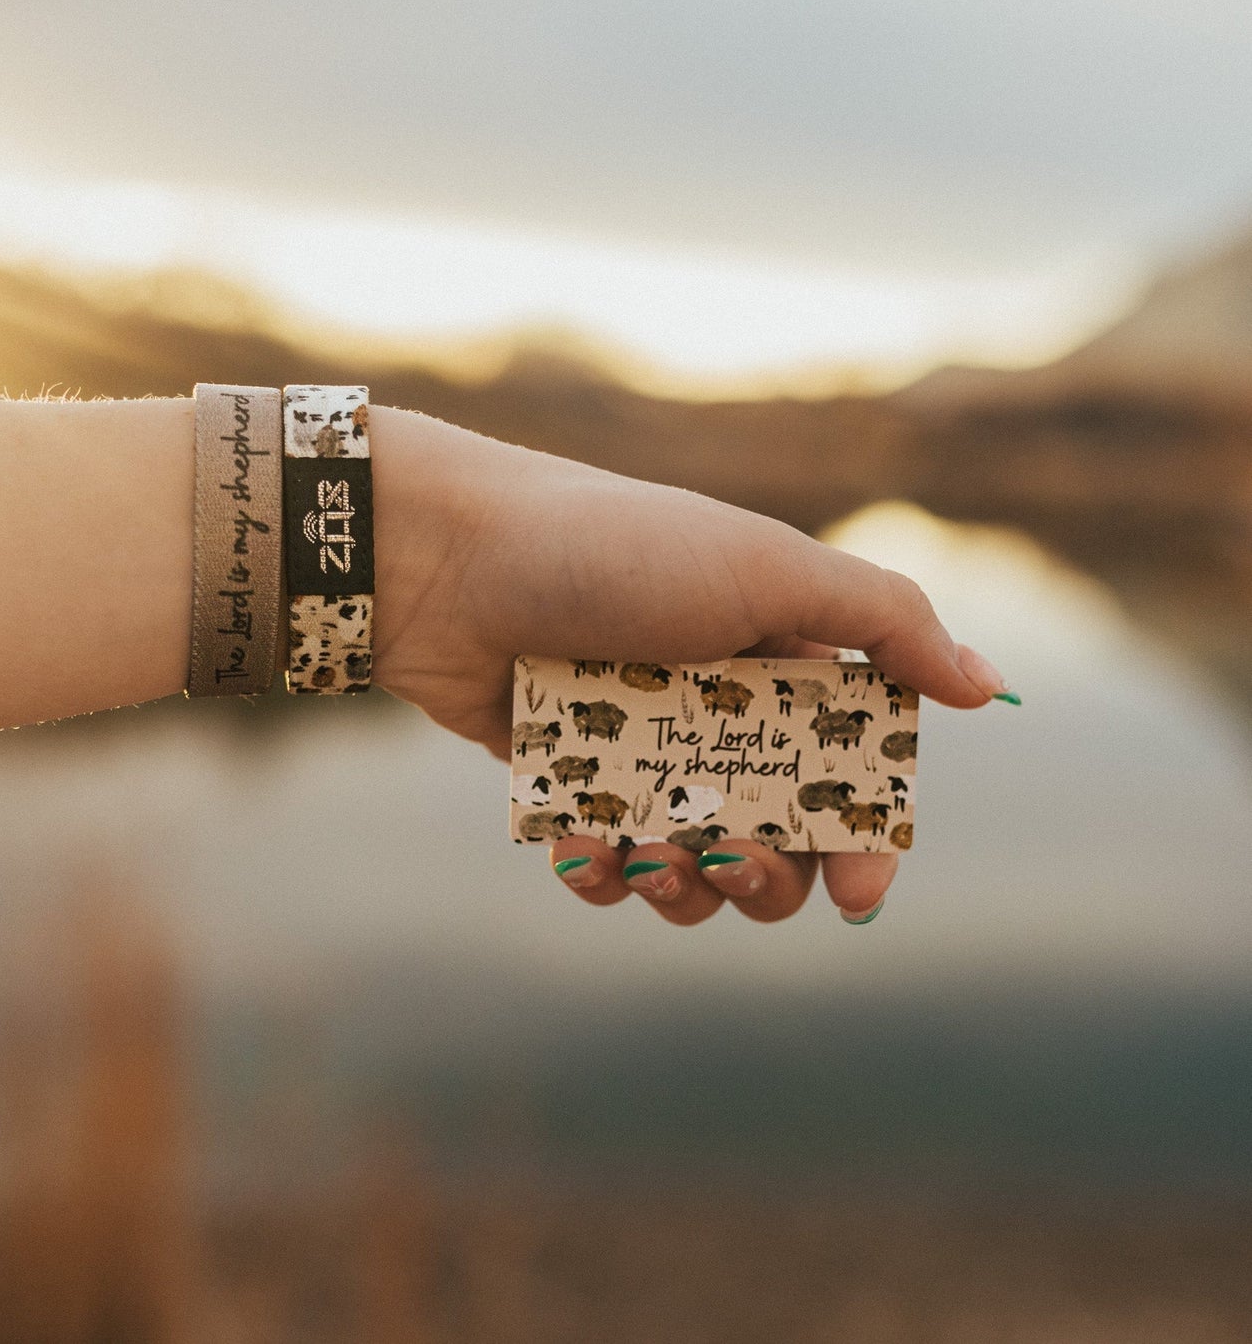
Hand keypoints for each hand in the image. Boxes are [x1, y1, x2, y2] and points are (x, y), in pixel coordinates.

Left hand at [368, 404, 1010, 925]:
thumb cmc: (615, 553)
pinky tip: (583, 847)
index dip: (865, 835)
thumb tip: (991, 685)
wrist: (450, 558)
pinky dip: (603, 871)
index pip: (851, 771)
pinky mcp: (568, 782)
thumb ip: (884, 622)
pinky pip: (608, 862)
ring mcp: (639, 752)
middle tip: (734, 862)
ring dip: (688, 888)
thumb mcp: (765, 567)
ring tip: (654, 860)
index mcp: (780, 661)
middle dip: (770, 876)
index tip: (859, 887)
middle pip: (780, 838)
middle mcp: (717, 712)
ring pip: (695, 866)